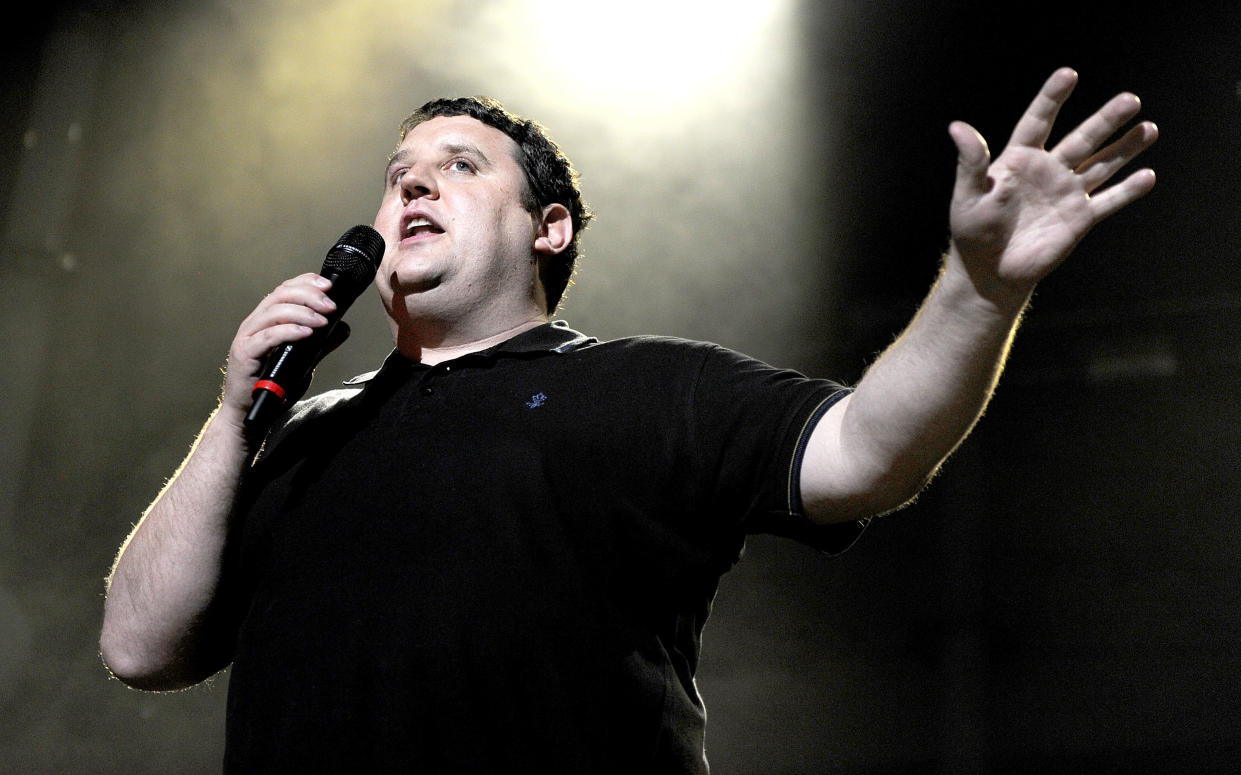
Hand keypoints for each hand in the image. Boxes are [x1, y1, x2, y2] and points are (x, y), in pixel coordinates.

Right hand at [220, 273, 340, 417]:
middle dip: (309, 295)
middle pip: (280, 295)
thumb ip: (320, 343)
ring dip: (303, 313)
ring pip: (274, 312)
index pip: (284, 289)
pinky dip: (289, 331)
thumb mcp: (304, 360)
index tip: (329, 285)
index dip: (306, 282)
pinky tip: (307, 333)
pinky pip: (267, 336)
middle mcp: (255, 323)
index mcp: (266, 319)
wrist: (251, 412)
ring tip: (323, 321)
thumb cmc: (273, 385)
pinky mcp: (244, 354)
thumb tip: (342, 327)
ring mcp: (247, 337)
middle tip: (331, 305)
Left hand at [947, 67, 1157, 309]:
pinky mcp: (1080, 219)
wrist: (990, 271)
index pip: (1038, 121)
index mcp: (1019, 160)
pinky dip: (1128, 190)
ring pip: (1102, 165)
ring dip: (1126, 148)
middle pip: (1082, 139)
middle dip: (1106, 120)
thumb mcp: (967, 195)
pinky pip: (1108, 201)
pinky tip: (1148, 176)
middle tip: (1130, 99)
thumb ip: (970, 162)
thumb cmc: (972, 231)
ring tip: (1150, 128)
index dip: (1052, 98)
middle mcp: (1048, 170)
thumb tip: (957, 127)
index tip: (1068, 74)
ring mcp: (1067, 193)